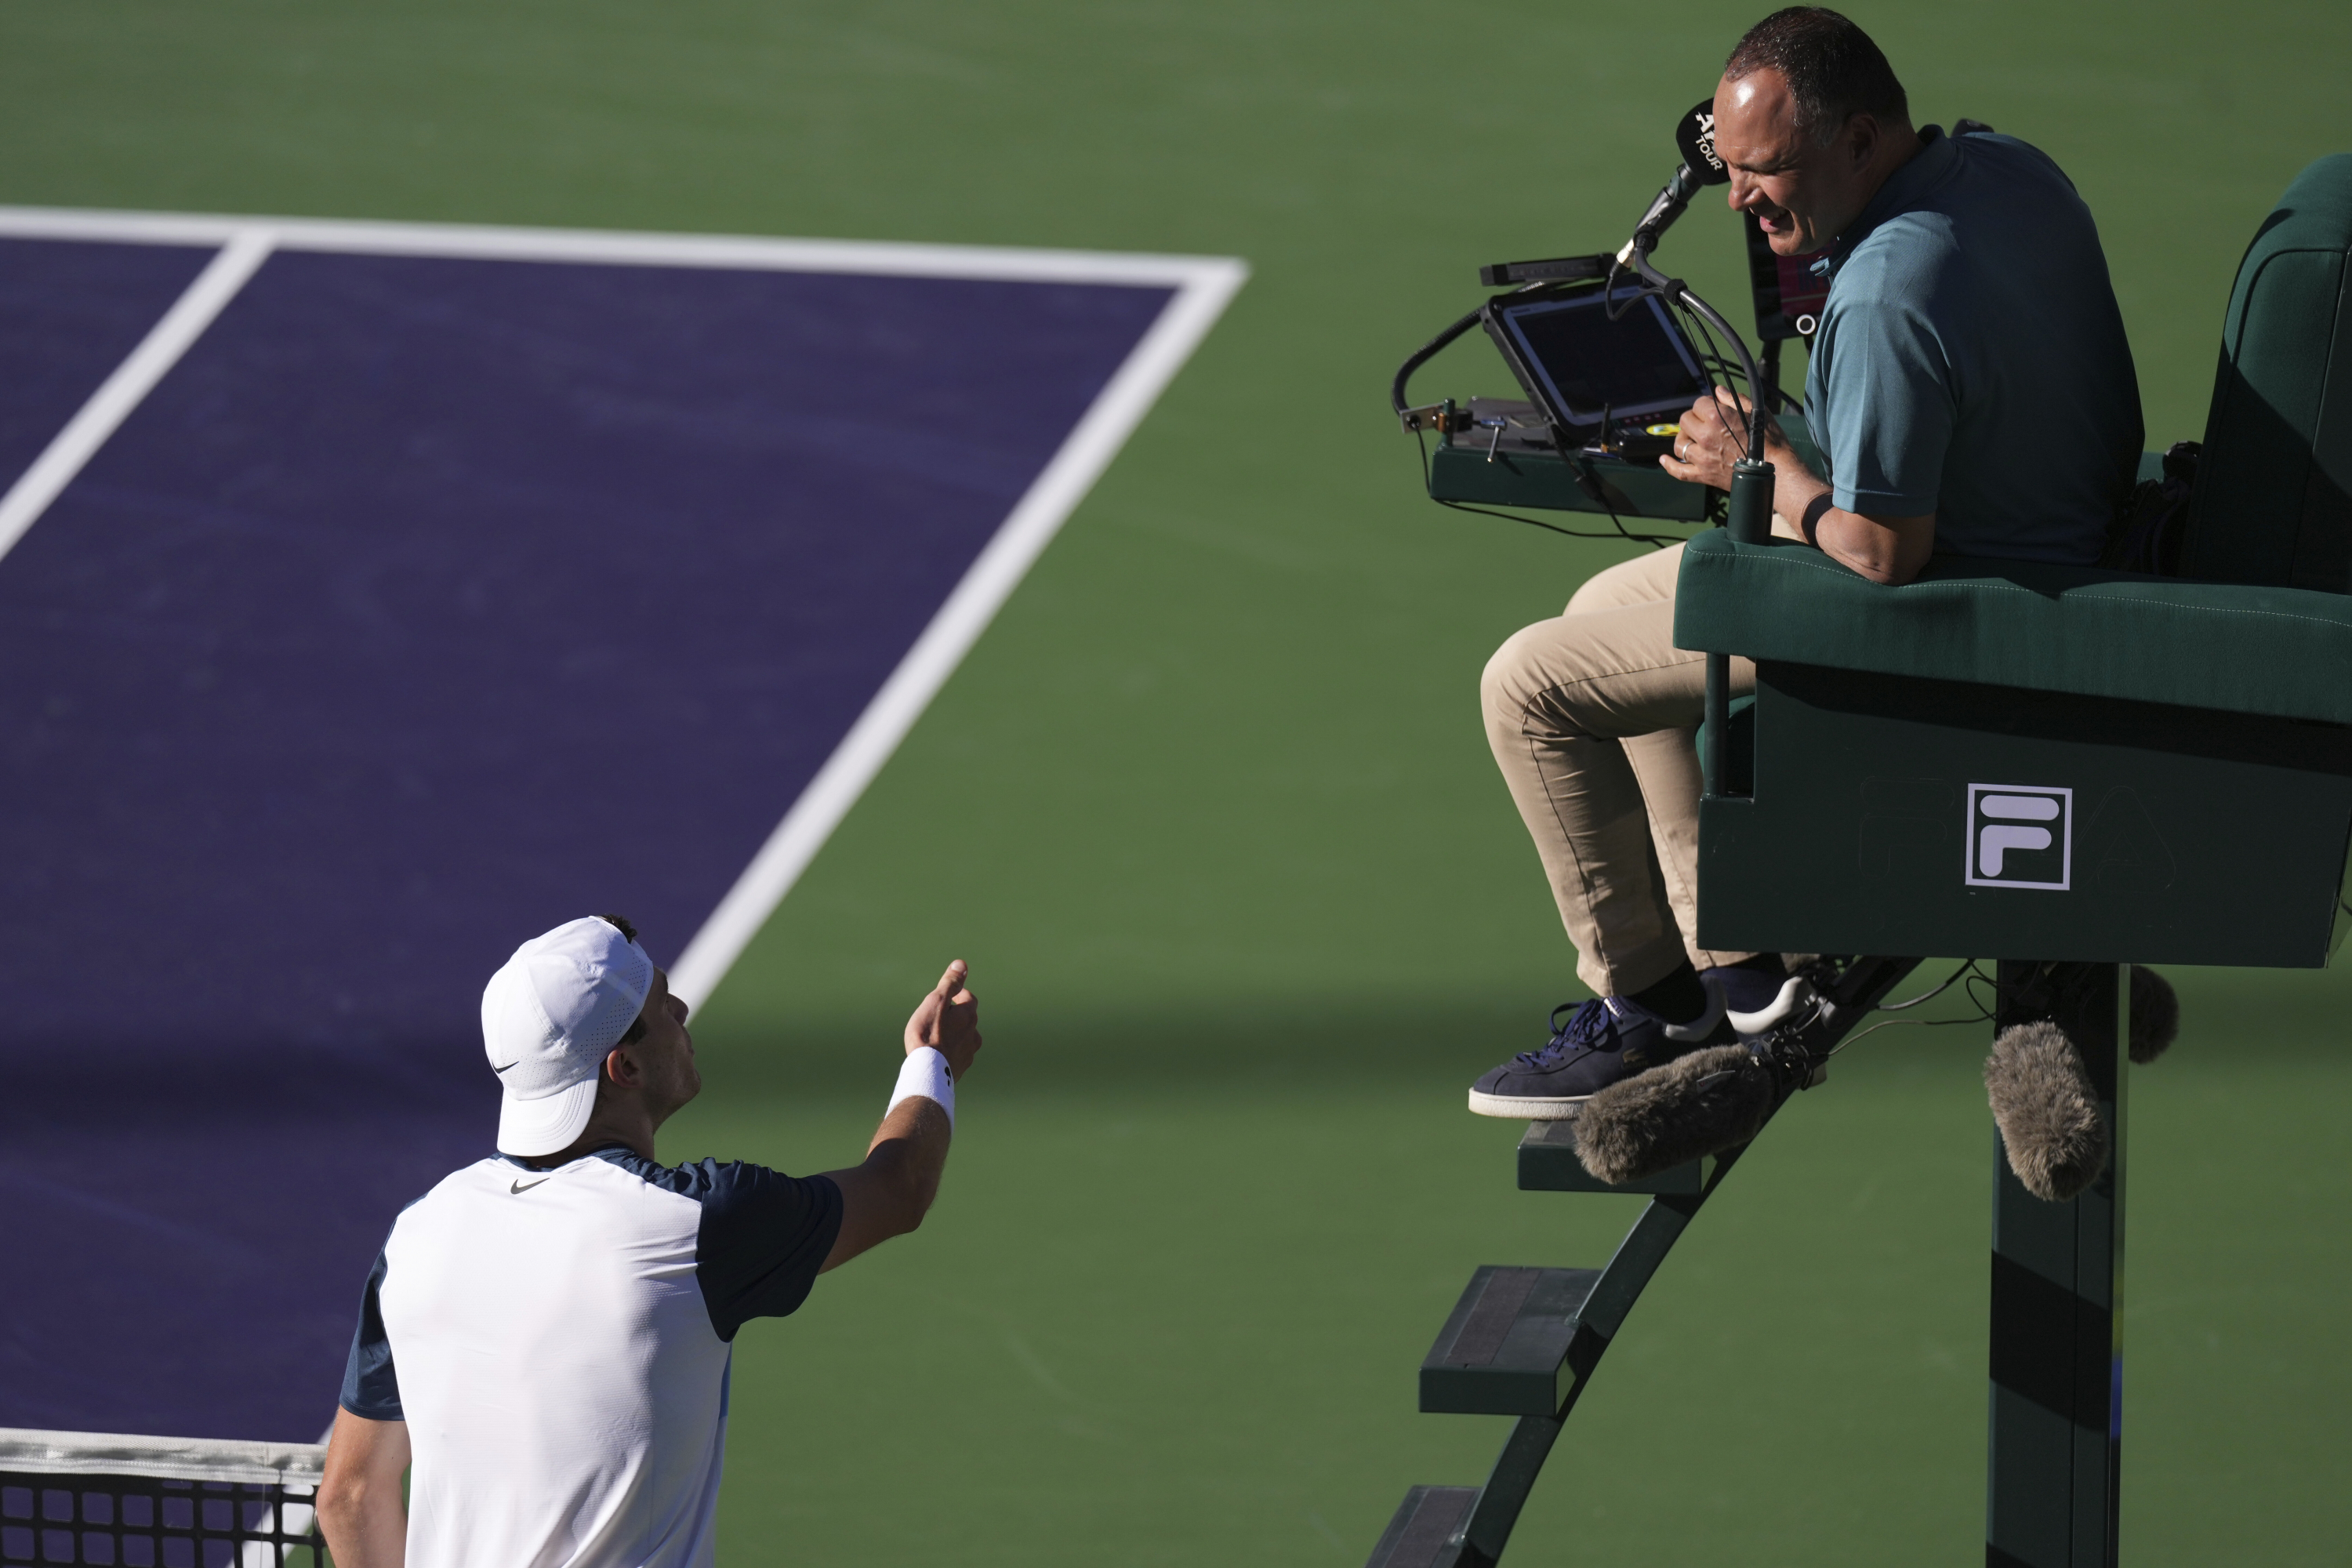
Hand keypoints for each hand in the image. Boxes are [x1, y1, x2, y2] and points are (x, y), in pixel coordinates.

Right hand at [906, 959, 981, 1079]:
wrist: (927, 1071)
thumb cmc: (927, 1034)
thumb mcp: (937, 1002)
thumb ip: (950, 983)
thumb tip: (962, 964)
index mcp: (968, 1016)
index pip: (969, 999)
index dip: (959, 995)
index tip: (948, 996)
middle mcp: (973, 1033)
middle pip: (968, 1019)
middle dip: (956, 1015)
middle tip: (939, 1015)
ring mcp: (968, 1052)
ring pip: (965, 1038)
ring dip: (956, 1034)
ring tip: (939, 1036)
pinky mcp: (962, 1068)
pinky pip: (959, 1055)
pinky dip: (952, 1051)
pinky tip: (940, 1054)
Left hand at [1658, 387, 1763, 491]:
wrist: (1775, 470)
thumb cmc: (1769, 441)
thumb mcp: (1756, 411)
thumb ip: (1733, 399)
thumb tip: (1718, 391)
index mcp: (1717, 417)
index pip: (1697, 404)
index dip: (1705, 405)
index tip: (1712, 408)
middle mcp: (1705, 436)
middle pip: (1684, 422)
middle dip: (1693, 419)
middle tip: (1703, 423)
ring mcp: (1702, 457)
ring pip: (1679, 445)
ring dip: (1684, 440)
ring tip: (1693, 439)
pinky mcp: (1703, 475)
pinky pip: (1679, 471)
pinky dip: (1669, 465)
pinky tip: (1664, 459)